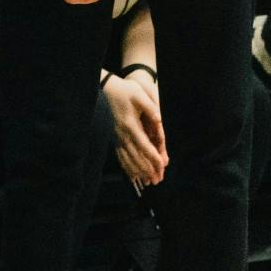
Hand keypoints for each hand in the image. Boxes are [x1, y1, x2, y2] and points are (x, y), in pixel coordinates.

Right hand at [104, 70, 166, 186]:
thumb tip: (160, 120)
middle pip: (136, 156)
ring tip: (148, 182)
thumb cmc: (125, 91)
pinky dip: (127, 166)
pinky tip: (132, 175)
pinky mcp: (115, 137)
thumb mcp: (139, 95)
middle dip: (148, 169)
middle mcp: (122, 133)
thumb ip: (151, 107)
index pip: (144, 145)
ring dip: (138, 171)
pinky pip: (120, 155)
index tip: (162, 166)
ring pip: (128, 158)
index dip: (153, 157)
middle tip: (158, 180)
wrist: (107, 88)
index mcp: (130, 125)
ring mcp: (117, 136)